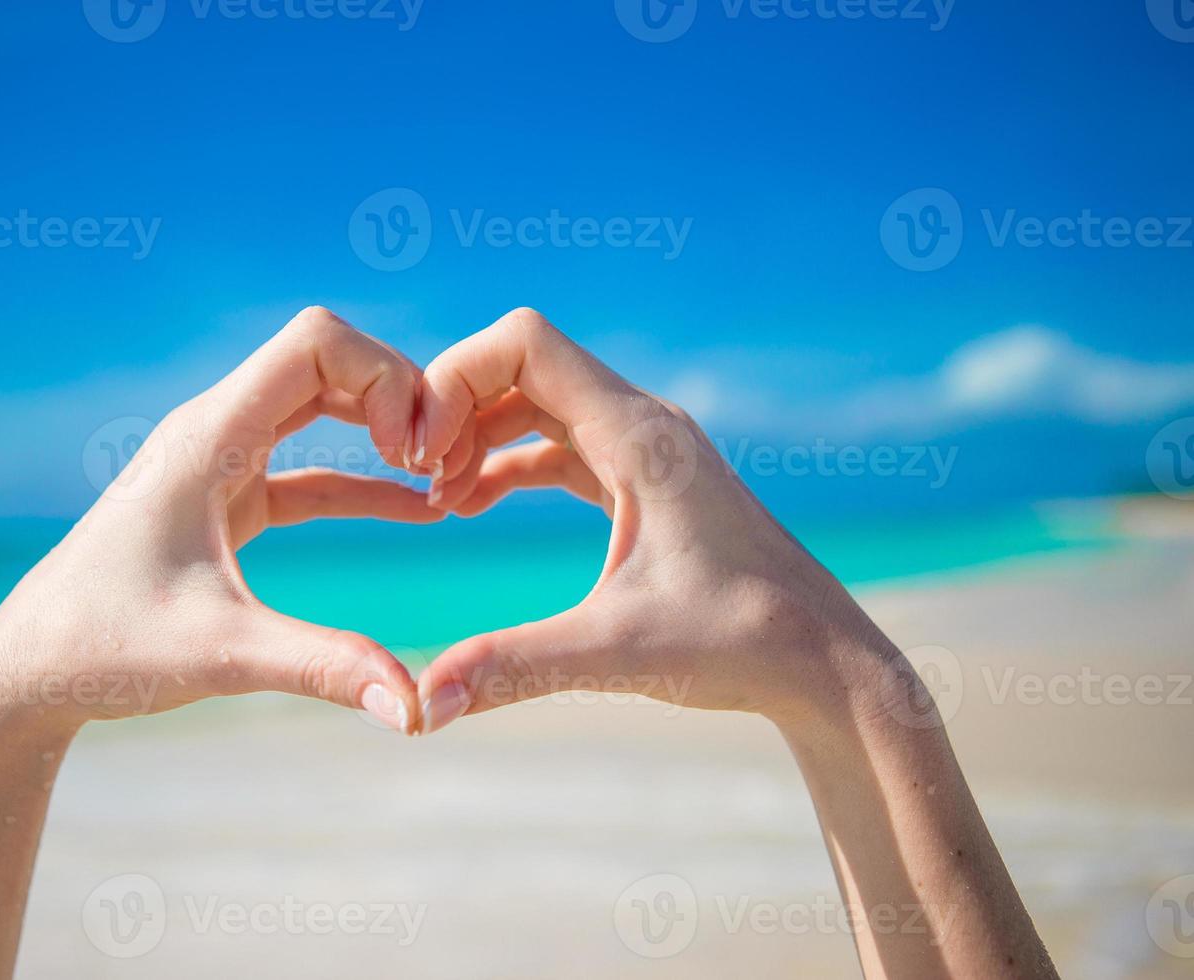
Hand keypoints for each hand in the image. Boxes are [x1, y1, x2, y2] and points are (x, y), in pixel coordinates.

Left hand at [0, 306, 437, 734]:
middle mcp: (215, 431)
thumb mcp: (221, 654)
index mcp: (209, 437)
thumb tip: (416, 711)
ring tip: (440, 478)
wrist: (28, 671)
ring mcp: (221, 462)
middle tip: (441, 463)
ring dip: (382, 428)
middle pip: (328, 360)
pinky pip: (312, 469)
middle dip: (397, 395)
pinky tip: (416, 509)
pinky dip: (364, 480)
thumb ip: (322, 668)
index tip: (414, 453)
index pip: (316, 342)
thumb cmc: (104, 650)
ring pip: (321, 404)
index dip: (384, 377)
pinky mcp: (227, 501)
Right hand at [411, 307, 898, 732]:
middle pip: (522, 365)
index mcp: (638, 435)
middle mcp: (642, 423)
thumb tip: (419, 709)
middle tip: (416, 477)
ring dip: (479, 436)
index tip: (421, 451)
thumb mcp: (614, 652)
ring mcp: (645, 448)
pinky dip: (509, 463)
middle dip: (456, 407)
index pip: (525, 344)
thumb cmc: (738, 643)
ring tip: (436, 498)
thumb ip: (512, 669)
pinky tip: (470, 505)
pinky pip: (559, 443)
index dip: (456, 377)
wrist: (821, 660)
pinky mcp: (644, 480)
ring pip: (539, 403)